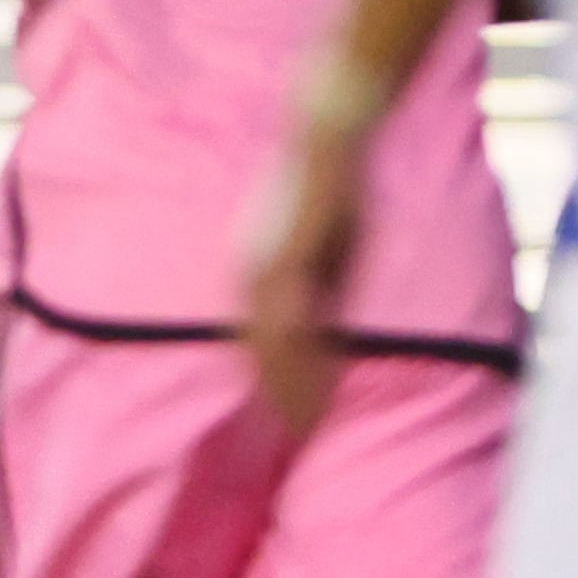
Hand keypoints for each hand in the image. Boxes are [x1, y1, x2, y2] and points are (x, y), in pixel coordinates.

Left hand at [240, 126, 367, 435]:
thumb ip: (321, 282)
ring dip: (286, 391)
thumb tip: (327, 321)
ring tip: (301, 430)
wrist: (325, 138)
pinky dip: (299, 364)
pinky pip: (289, 328)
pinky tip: (310, 386)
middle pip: (254, 352)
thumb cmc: (330, 187)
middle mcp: (247, 274)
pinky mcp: (282, 265)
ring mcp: (261, 271)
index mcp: (251, 270)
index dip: (264, 379)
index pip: (252, 339)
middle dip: (272, 396)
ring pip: (269, 349)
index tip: (273, 415)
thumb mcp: (326, 244)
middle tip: (286, 439)